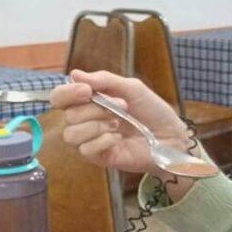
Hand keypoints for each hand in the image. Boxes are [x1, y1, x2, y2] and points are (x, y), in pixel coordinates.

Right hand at [50, 70, 190, 177]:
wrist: (171, 135)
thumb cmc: (152, 111)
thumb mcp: (131, 88)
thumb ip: (104, 80)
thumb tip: (74, 74)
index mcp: (89, 101)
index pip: (60, 98)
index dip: (67, 93)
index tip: (87, 90)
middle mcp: (86, 121)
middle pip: (67, 116)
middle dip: (94, 109)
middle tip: (121, 106)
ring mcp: (92, 140)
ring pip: (72, 134)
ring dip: (96, 125)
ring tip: (119, 124)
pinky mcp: (100, 157)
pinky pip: (85, 150)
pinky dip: (102, 140)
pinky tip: (118, 138)